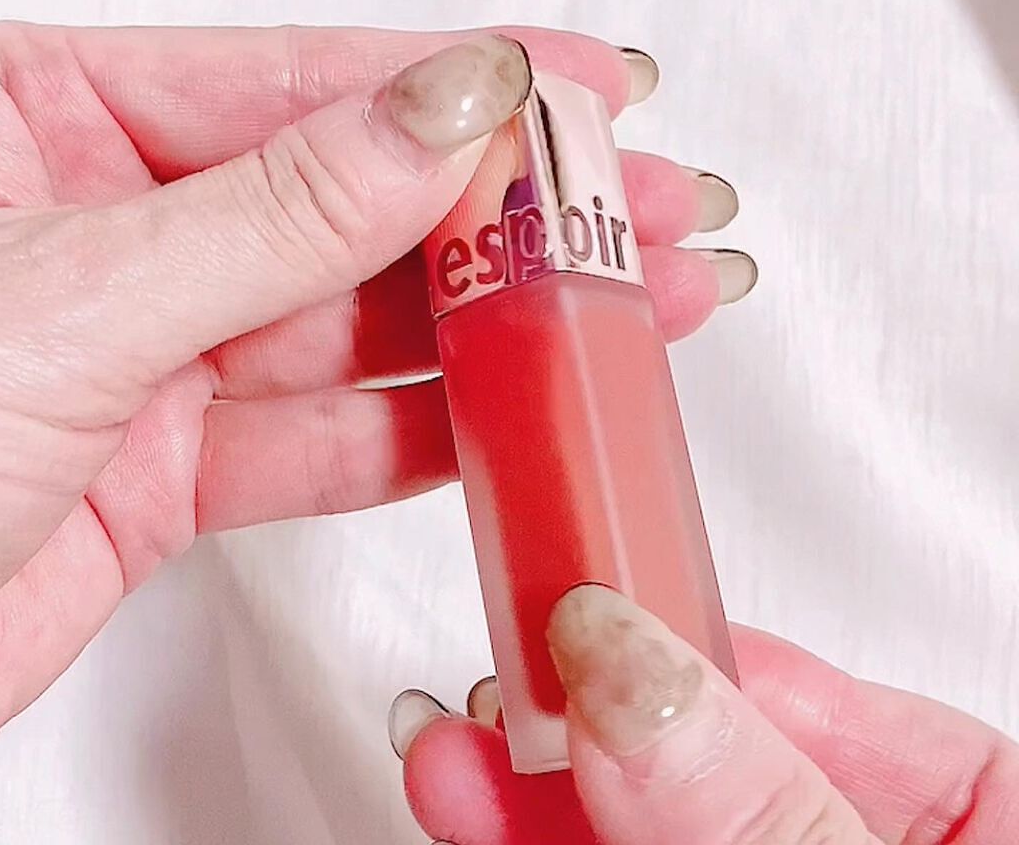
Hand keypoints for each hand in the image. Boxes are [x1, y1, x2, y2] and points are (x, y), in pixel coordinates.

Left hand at [0, 24, 749, 730]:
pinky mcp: (165, 469)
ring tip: (626, 301)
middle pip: (353, 198)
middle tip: (636, 202)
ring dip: (498, 322)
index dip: (457, 79)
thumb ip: (282, 207)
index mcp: (47, 113)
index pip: (299, 75)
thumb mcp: (80, 289)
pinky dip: (429, 431)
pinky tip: (523, 404)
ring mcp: (149, 347)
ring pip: (357, 322)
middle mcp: (111, 220)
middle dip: (512, 207)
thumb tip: (437, 106)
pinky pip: (324, 439)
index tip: (580, 84)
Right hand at [394, 587, 1018, 842]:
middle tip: (505, 657)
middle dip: (590, 714)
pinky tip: (479, 813)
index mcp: (981, 825)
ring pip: (631, 825)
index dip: (699, 647)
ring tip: (459, 755)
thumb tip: (639, 681)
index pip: (833, 701)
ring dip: (528, 789)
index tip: (598, 604)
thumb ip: (769, 812)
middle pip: (705, 756)